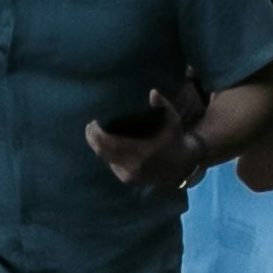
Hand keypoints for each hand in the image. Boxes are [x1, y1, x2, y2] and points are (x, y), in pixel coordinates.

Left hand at [85, 85, 206, 196]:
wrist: (182, 165)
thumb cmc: (174, 138)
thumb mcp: (172, 119)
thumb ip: (162, 105)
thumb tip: (153, 92)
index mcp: (142, 151)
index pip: (111, 144)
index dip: (97, 134)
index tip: (93, 122)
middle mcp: (134, 165)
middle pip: (104, 153)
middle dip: (93, 139)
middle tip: (89, 126)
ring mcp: (131, 175)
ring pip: (106, 160)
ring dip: (98, 147)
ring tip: (93, 134)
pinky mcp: (129, 180)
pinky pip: (112, 166)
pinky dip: (107, 156)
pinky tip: (105, 146)